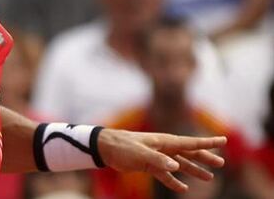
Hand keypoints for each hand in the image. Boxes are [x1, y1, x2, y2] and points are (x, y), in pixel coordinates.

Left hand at [98, 129, 225, 192]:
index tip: (223, 140)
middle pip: (188, 153)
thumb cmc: (122, 146)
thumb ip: (158, 160)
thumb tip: (176, 167)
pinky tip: (182, 188)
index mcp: (164, 141)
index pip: (190, 142)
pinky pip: (165, 174)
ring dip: (193, 170)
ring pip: (180, 164)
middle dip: (204, 158)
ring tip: (209, 178)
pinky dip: (174, 181)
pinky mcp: (148, 165)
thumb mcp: (140, 153)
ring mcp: (156, 156)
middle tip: (221, 163)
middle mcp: (163, 147)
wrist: (105, 147)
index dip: (207, 142)